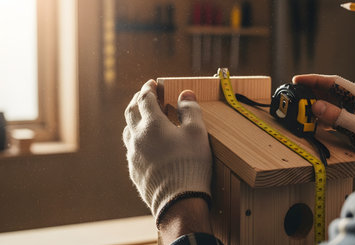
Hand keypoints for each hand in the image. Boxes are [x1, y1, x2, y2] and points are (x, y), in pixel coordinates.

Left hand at [123, 80, 211, 226]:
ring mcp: (133, 155)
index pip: (145, 98)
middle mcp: (137, 138)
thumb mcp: (197, 133)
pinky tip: (145, 144)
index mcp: (152, 125)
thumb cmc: (190, 164)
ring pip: (127, 131)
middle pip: (131, 111)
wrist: (178, 201)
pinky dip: (136, 139)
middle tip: (145, 95)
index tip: (152, 83)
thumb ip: (191, 110)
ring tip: (142, 117)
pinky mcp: (134, 171)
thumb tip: (185, 94)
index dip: (148, 88)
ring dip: (134, 119)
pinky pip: (131, 149)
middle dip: (138, 100)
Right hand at [293, 75, 354, 175]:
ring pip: (332, 105)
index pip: (334, 82)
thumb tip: (315, 105)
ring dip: (317, 106)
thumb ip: (337, 116)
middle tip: (295, 95)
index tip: (297, 80)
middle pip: (331, 92)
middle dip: (312, 92)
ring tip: (301, 109)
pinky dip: (323, 119)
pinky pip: (334, 118)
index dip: (314, 79)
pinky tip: (314, 123)